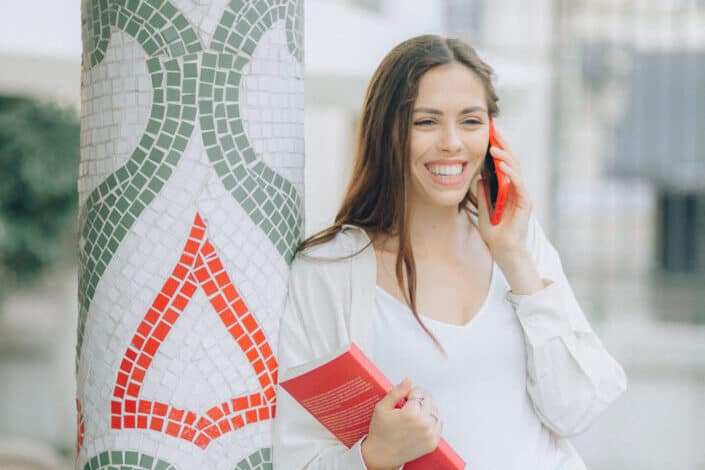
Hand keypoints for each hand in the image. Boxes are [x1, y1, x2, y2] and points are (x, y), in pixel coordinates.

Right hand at [361, 379, 441, 469]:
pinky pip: (438, 423)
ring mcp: (429, 434)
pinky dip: (431, 420)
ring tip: (413, 415)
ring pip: (434, 410)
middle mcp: (423, 424)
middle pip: (428, 399)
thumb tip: (408, 381)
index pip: (419, 392)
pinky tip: (419, 423)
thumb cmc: (380, 432)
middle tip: (407, 407)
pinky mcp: (433, 442)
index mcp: (411, 414)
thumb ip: (396, 392)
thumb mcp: (382, 408)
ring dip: (425, 409)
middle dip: (418, 399)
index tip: (403, 399)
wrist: (382, 455)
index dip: (409, 393)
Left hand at [476, 127, 531, 264]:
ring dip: (505, 157)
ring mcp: (522, 194)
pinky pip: (518, 183)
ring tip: (494, 147)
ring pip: (516, 169)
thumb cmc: (494, 232)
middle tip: (494, 131)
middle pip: (512, 161)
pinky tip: (502, 165)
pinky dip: (510, 173)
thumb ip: (483, 193)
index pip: (504, 163)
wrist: (503, 249)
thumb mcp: (484, 208)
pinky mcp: (525, 202)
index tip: (490, 134)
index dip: (498, 148)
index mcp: (507, 188)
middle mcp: (517, 188)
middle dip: (503, 145)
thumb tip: (479, 176)